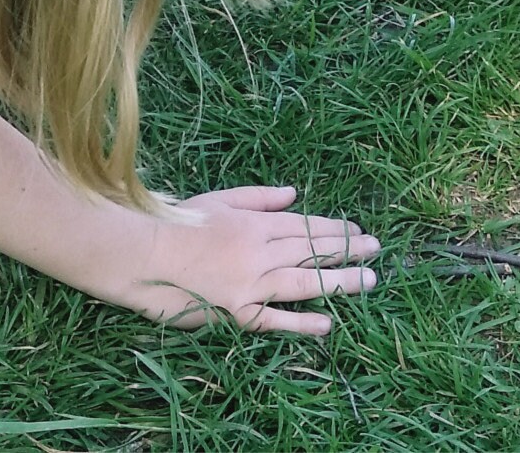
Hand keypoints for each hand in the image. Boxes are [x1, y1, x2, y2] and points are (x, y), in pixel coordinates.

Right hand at [122, 185, 380, 335]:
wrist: (144, 254)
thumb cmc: (178, 222)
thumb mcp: (220, 199)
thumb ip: (260, 198)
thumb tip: (295, 196)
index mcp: (255, 223)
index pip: (305, 226)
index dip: (334, 229)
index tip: (358, 230)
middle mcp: (259, 252)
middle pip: (311, 251)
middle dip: (346, 250)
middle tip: (376, 250)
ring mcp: (250, 284)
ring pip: (304, 282)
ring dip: (339, 281)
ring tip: (369, 281)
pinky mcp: (236, 312)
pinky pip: (275, 319)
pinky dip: (302, 322)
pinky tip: (327, 323)